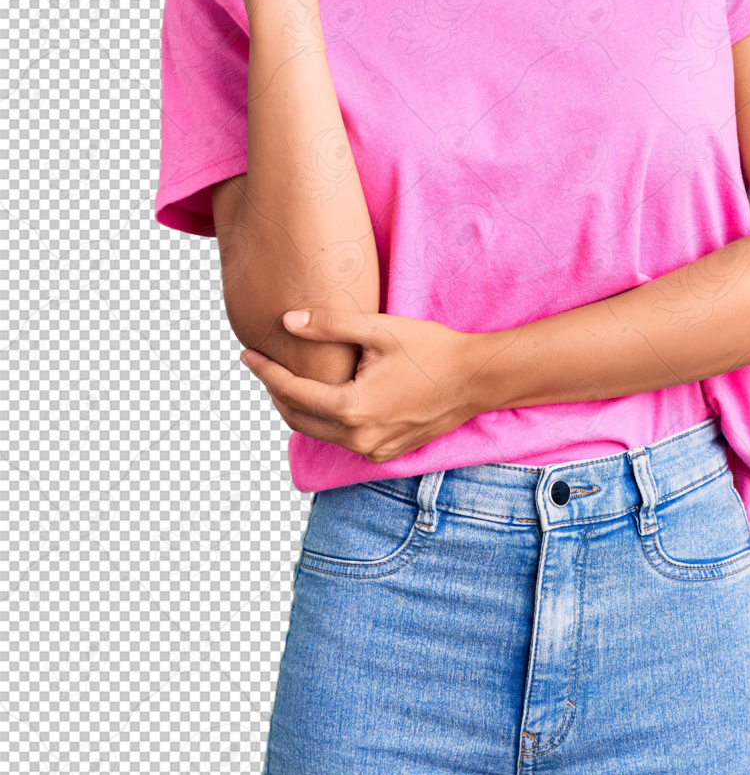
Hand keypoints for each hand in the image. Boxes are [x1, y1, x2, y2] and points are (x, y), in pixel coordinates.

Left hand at [239, 308, 490, 461]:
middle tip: (264, 364)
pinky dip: (326, 419)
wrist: (477, 378)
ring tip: (288, 378)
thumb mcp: (380, 330)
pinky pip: (343, 438)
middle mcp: (359, 438)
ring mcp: (374, 450)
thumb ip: (330, 325)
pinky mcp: (386, 453)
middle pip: (298, 418)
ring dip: (299, 406)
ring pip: (318, 431)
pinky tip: (325, 397)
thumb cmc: (433, 349)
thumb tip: (288, 321)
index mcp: (353, 409)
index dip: (265, 371)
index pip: (291, 392)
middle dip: (276, 391)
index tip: (246, 353)